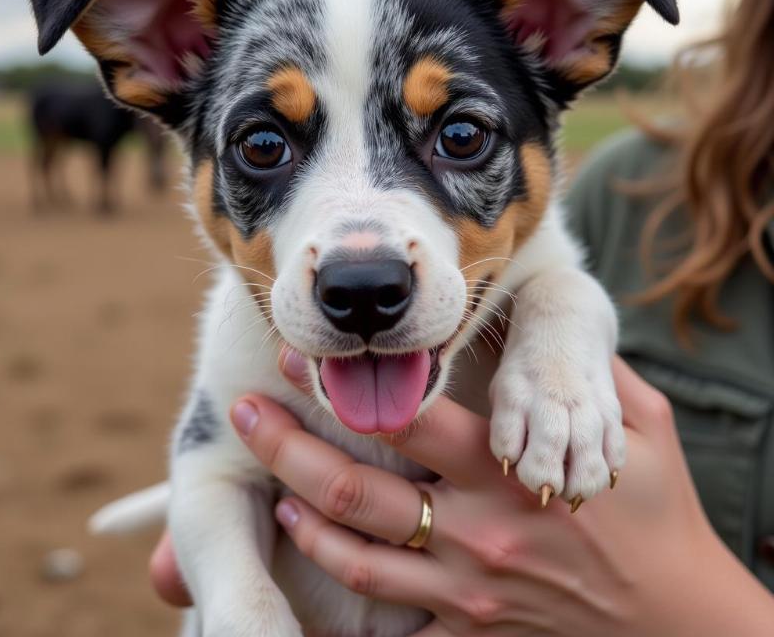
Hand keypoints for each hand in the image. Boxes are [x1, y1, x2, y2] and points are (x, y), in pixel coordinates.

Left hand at [151, 354, 773, 634]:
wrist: (677, 619)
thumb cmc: (658, 514)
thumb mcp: (643, 428)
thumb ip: (587, 373)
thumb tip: (543, 317)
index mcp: (509, 469)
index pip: (410, 418)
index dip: (349, 384)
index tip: (306, 351)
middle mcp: (476, 528)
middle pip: (358, 488)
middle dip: (290, 445)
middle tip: (246, 408)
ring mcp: (466, 586)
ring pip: (356, 552)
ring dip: (302, 512)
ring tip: (268, 482)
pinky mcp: (468, 627)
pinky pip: (388, 615)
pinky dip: (343, 585)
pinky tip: (314, 551)